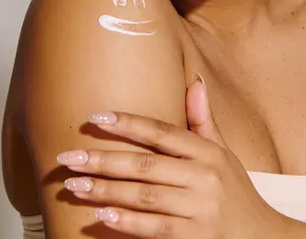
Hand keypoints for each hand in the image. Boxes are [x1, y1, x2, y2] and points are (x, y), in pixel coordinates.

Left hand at [57, 75, 283, 237]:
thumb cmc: (237, 192)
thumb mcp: (225, 153)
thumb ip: (204, 121)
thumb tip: (195, 82)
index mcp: (209, 152)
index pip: (162, 132)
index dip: (128, 123)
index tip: (95, 117)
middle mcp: (205, 176)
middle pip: (145, 165)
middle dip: (103, 160)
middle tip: (68, 158)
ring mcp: (201, 209)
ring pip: (144, 196)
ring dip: (105, 191)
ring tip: (74, 186)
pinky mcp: (197, 238)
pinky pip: (155, 229)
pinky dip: (126, 222)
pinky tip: (100, 215)